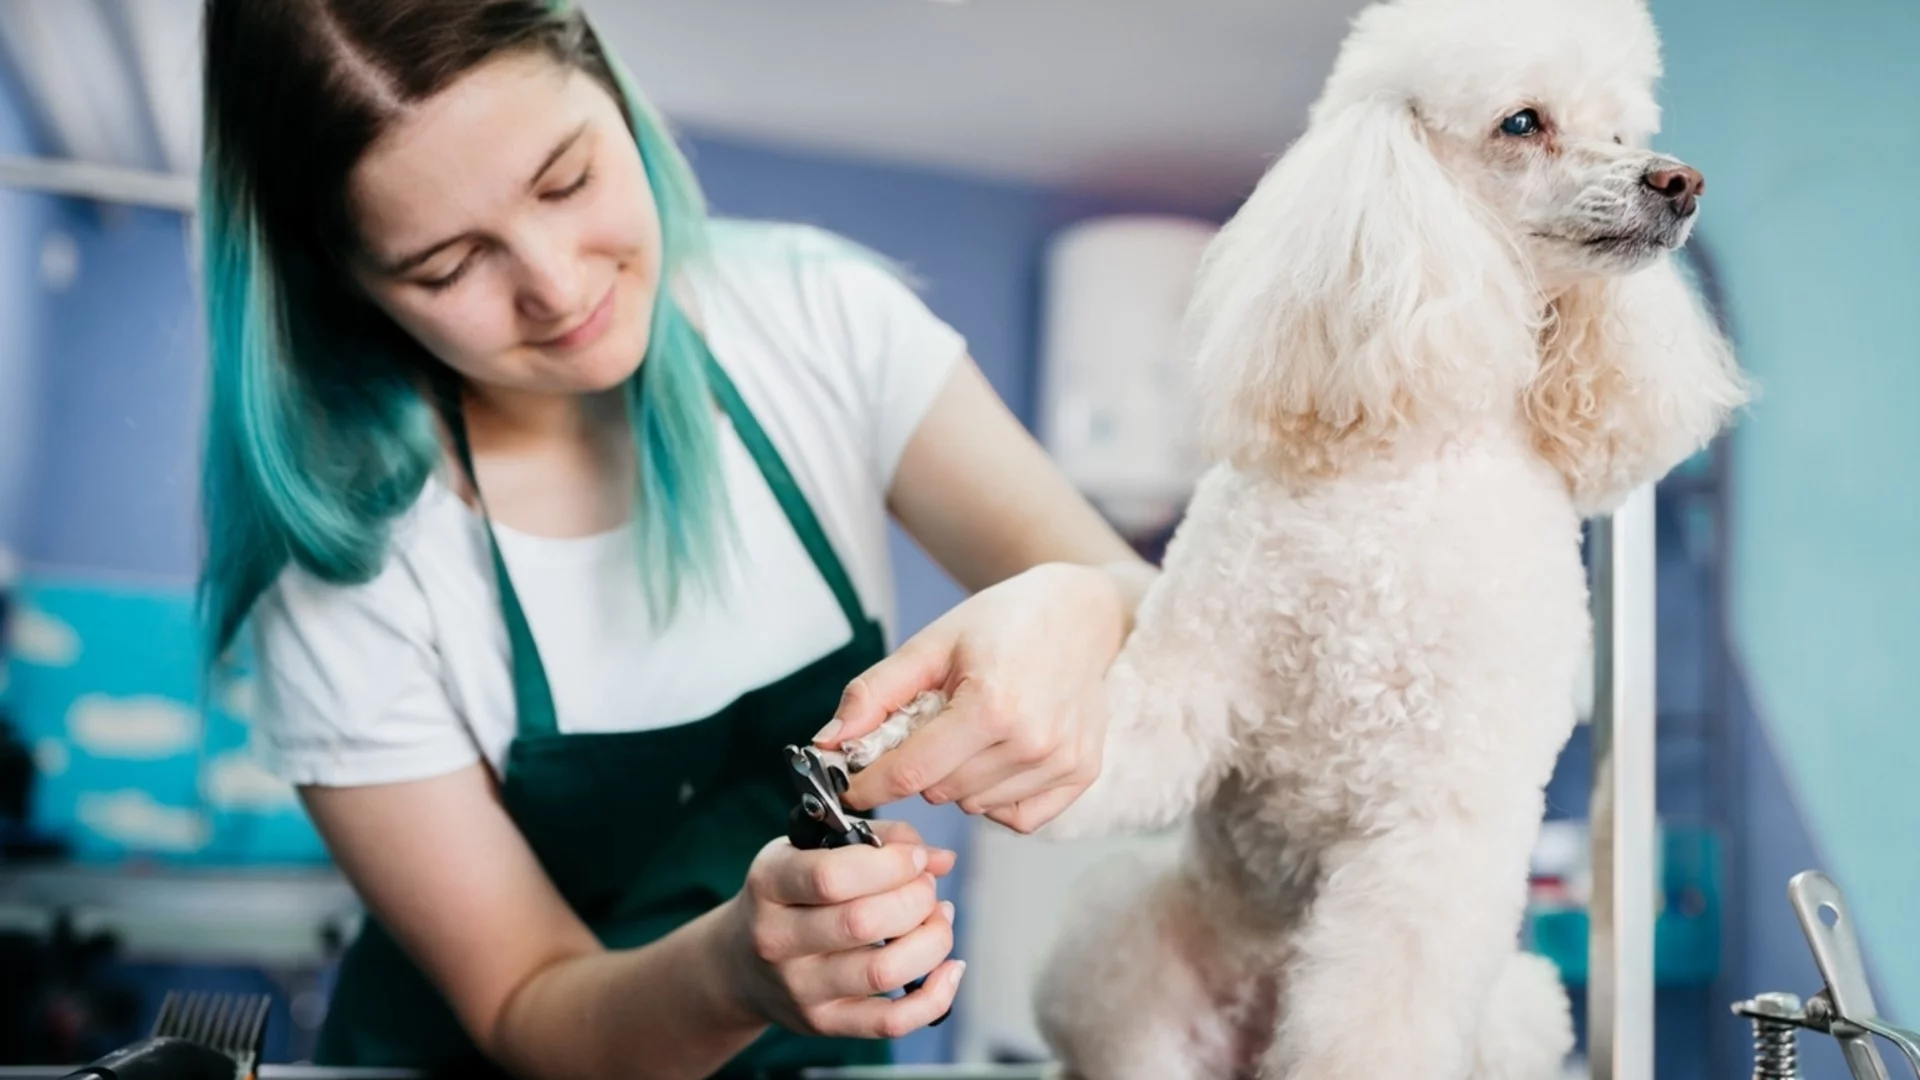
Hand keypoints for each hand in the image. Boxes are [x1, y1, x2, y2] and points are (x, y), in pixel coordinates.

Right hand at [721, 821, 963, 1039]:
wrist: (740, 963)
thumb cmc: (789, 896)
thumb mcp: (811, 850)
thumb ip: (877, 840)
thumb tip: (939, 859)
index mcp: (770, 884)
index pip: (831, 878)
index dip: (889, 865)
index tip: (915, 859)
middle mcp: (777, 939)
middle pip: (863, 923)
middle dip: (916, 899)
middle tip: (927, 887)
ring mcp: (800, 988)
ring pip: (883, 971)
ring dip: (932, 941)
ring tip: (938, 919)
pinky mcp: (825, 1022)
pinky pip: (890, 1021)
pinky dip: (934, 997)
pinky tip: (949, 968)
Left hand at [822, 562, 1130, 833]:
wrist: (1078, 613)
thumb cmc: (1001, 623)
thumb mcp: (931, 644)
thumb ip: (875, 693)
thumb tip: (828, 742)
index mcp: (991, 705)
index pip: (911, 771)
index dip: (870, 784)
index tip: (850, 785)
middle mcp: (1032, 741)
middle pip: (940, 790)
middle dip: (920, 767)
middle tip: (930, 726)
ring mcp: (1062, 761)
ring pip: (974, 804)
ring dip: (958, 779)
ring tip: (972, 731)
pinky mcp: (1082, 773)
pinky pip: (1016, 817)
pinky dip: (996, 796)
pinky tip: (998, 756)